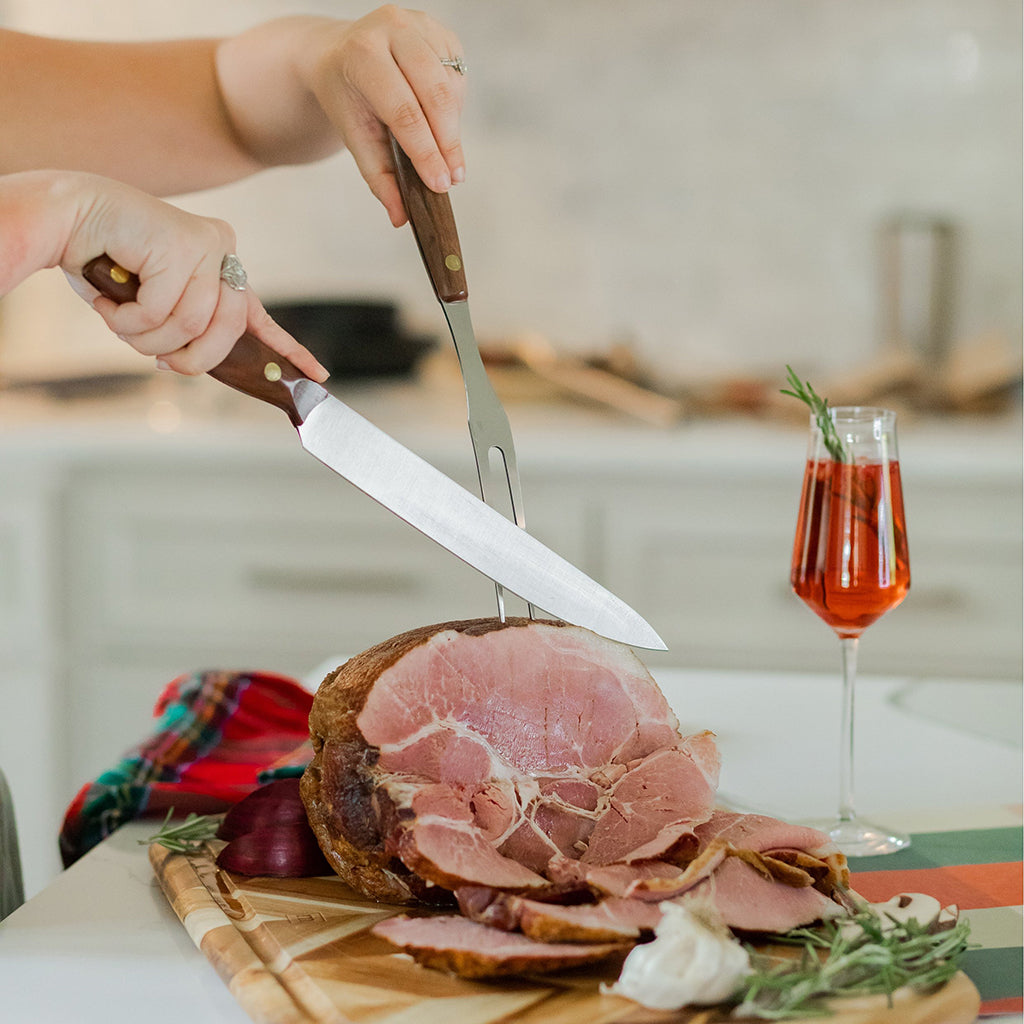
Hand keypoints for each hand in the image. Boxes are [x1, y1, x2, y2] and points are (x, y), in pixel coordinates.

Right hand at [57, 174, 327, 378]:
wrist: (63, 217)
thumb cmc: (104, 263)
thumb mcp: (153, 305)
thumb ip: (181, 330)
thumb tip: (186, 364)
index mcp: (220, 268)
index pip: (259, 315)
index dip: (289, 349)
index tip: (319, 376)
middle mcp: (223, 252)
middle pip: (226, 331)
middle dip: (190, 358)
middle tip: (162, 362)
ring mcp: (208, 244)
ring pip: (192, 324)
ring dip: (147, 337)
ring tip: (119, 316)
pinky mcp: (184, 242)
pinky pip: (161, 310)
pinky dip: (129, 317)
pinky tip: (110, 298)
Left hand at [303, 6, 466, 225]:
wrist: (339, 55)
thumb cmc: (349, 99)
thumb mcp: (355, 138)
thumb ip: (379, 178)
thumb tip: (401, 217)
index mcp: (363, 55)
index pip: (403, 111)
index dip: (426, 151)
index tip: (441, 184)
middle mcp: (391, 29)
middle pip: (435, 95)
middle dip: (448, 143)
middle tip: (454, 177)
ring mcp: (418, 24)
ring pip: (451, 86)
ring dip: (452, 126)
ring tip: (442, 149)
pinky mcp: (439, 29)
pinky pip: (458, 76)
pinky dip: (454, 105)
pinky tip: (438, 116)